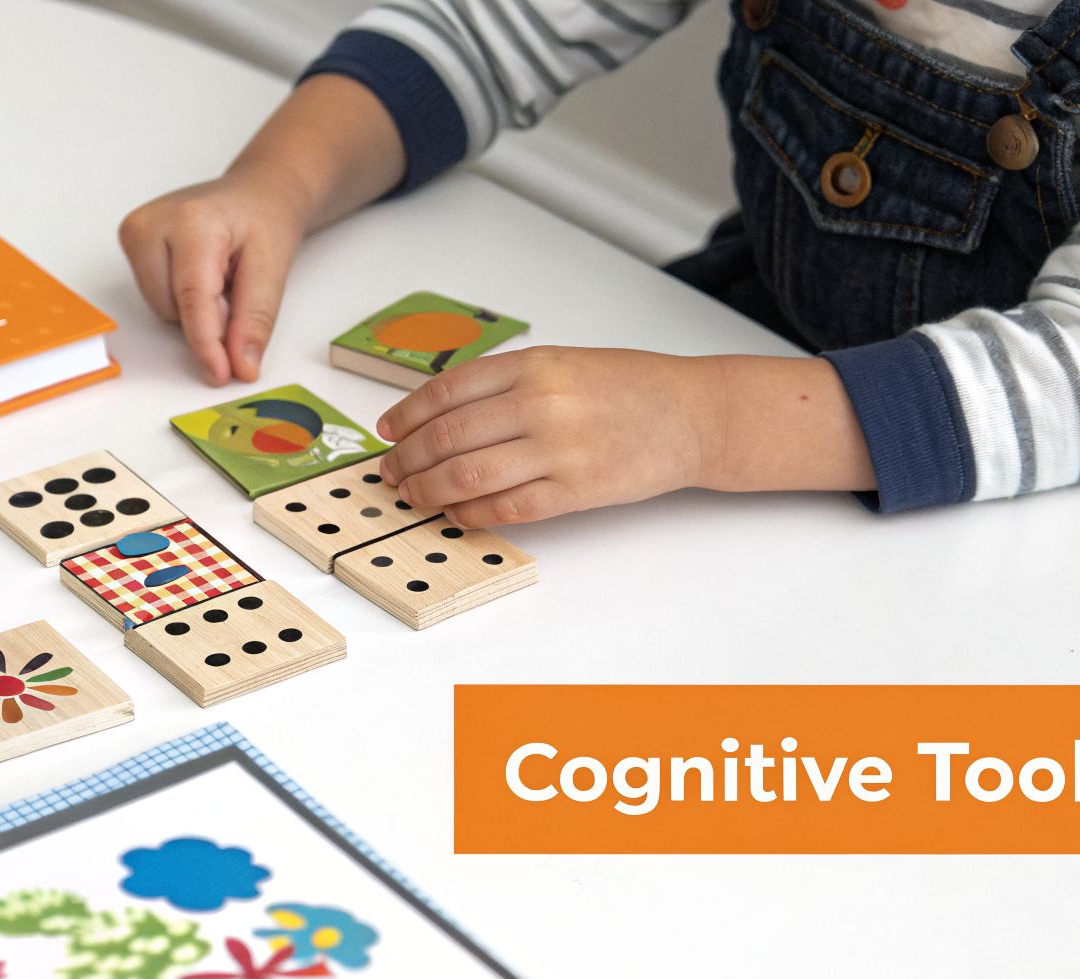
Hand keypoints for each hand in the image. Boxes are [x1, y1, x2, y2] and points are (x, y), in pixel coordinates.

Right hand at [119, 165, 310, 384]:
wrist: (254, 193)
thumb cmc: (263, 221)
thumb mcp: (274, 269)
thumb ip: (255, 319)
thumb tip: (240, 366)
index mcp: (192, 221)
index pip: (193, 297)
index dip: (206, 343)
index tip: (219, 374)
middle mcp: (152, 222)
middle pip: (175, 308)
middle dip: (209, 315)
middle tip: (235, 282)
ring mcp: (135, 231)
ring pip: (162, 308)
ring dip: (194, 305)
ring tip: (218, 272)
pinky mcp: (130, 241)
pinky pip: (155, 297)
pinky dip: (181, 296)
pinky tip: (198, 271)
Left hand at [376, 347, 716, 526]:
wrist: (692, 414)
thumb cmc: (628, 388)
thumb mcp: (562, 363)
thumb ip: (506, 383)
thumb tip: (439, 414)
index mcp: (534, 364)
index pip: (447, 391)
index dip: (407, 415)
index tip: (388, 432)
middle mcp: (541, 403)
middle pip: (448, 437)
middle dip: (408, 459)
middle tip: (391, 472)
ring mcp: (559, 449)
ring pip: (468, 476)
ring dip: (429, 491)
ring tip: (414, 496)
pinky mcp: (577, 490)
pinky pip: (507, 507)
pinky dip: (472, 514)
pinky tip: (457, 514)